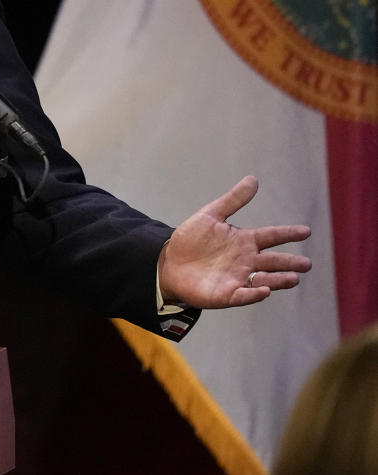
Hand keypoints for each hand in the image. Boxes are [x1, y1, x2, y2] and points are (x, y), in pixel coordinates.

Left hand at [159, 176, 310, 308]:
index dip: (288, 233)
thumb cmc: (191, 239)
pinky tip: (264, 291)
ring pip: (264, 279)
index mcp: (244, 241)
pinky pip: (243, 295)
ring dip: (278, 279)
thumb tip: (253, 179)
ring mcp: (238, 278)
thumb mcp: (211, 215)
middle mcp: (246, 260)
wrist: (169, 262)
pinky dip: (254, 294)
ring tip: (293, 278)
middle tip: (306, 264)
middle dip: (290, 262)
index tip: (305, 231)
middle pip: (273, 261)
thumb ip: (233, 200)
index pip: (271, 236)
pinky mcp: (226, 294)